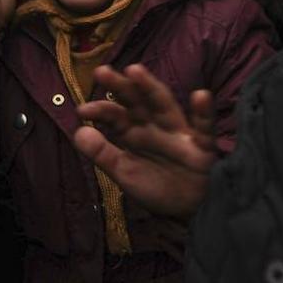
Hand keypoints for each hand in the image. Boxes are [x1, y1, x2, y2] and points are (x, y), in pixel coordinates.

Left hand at [73, 64, 217, 219]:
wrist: (187, 211)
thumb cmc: (155, 186)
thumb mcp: (124, 172)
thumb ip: (102, 153)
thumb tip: (77, 131)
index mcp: (135, 132)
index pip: (116, 116)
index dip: (100, 111)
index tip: (82, 111)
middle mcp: (155, 126)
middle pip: (137, 101)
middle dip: (120, 87)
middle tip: (101, 72)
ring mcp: (179, 132)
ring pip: (164, 105)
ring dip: (151, 88)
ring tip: (135, 71)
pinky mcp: (203, 145)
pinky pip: (204, 127)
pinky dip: (204, 112)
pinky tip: (200, 95)